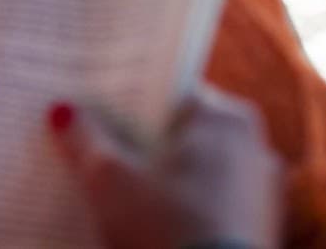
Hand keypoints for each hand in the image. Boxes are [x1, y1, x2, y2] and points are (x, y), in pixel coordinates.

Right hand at [50, 86, 281, 248]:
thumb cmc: (164, 226)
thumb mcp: (108, 177)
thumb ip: (83, 137)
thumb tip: (63, 112)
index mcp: (225, 118)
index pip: (166, 91)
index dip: (125, 98)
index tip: (92, 102)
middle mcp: (254, 147)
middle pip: (181, 132)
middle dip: (140, 141)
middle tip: (95, 143)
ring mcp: (262, 195)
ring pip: (197, 173)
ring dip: (162, 179)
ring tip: (114, 189)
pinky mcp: (260, 234)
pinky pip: (211, 209)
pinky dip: (183, 211)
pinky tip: (147, 224)